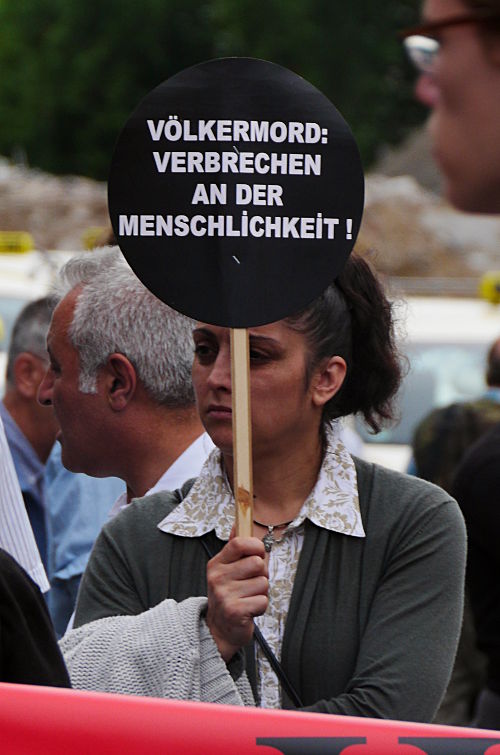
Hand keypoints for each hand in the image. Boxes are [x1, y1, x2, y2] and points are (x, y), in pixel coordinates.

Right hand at [206, 536, 268, 661]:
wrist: (220, 630)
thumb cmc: (229, 595)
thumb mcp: (226, 570)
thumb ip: (234, 548)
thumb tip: (237, 523)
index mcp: (217, 564)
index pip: (239, 543)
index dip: (255, 546)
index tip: (258, 553)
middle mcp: (218, 577)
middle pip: (257, 563)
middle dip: (261, 574)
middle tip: (250, 584)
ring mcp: (225, 594)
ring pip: (263, 583)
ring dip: (261, 592)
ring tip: (248, 598)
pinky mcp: (235, 611)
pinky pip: (263, 600)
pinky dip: (261, 606)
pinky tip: (249, 610)